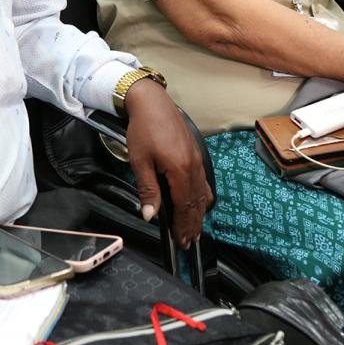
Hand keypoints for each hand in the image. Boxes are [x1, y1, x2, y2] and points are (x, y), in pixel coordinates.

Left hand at [122, 79, 213, 248]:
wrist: (152, 102)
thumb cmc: (144, 129)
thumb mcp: (140, 161)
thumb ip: (148, 190)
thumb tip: (151, 215)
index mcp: (180, 170)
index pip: (183, 206)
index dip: (182, 226)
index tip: (181, 241)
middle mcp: (193, 167)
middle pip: (196, 203)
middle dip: (193, 225)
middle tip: (190, 242)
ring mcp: (196, 160)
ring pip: (202, 193)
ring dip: (199, 214)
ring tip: (196, 230)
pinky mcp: (195, 154)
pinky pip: (203, 181)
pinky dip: (203, 197)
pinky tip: (202, 204)